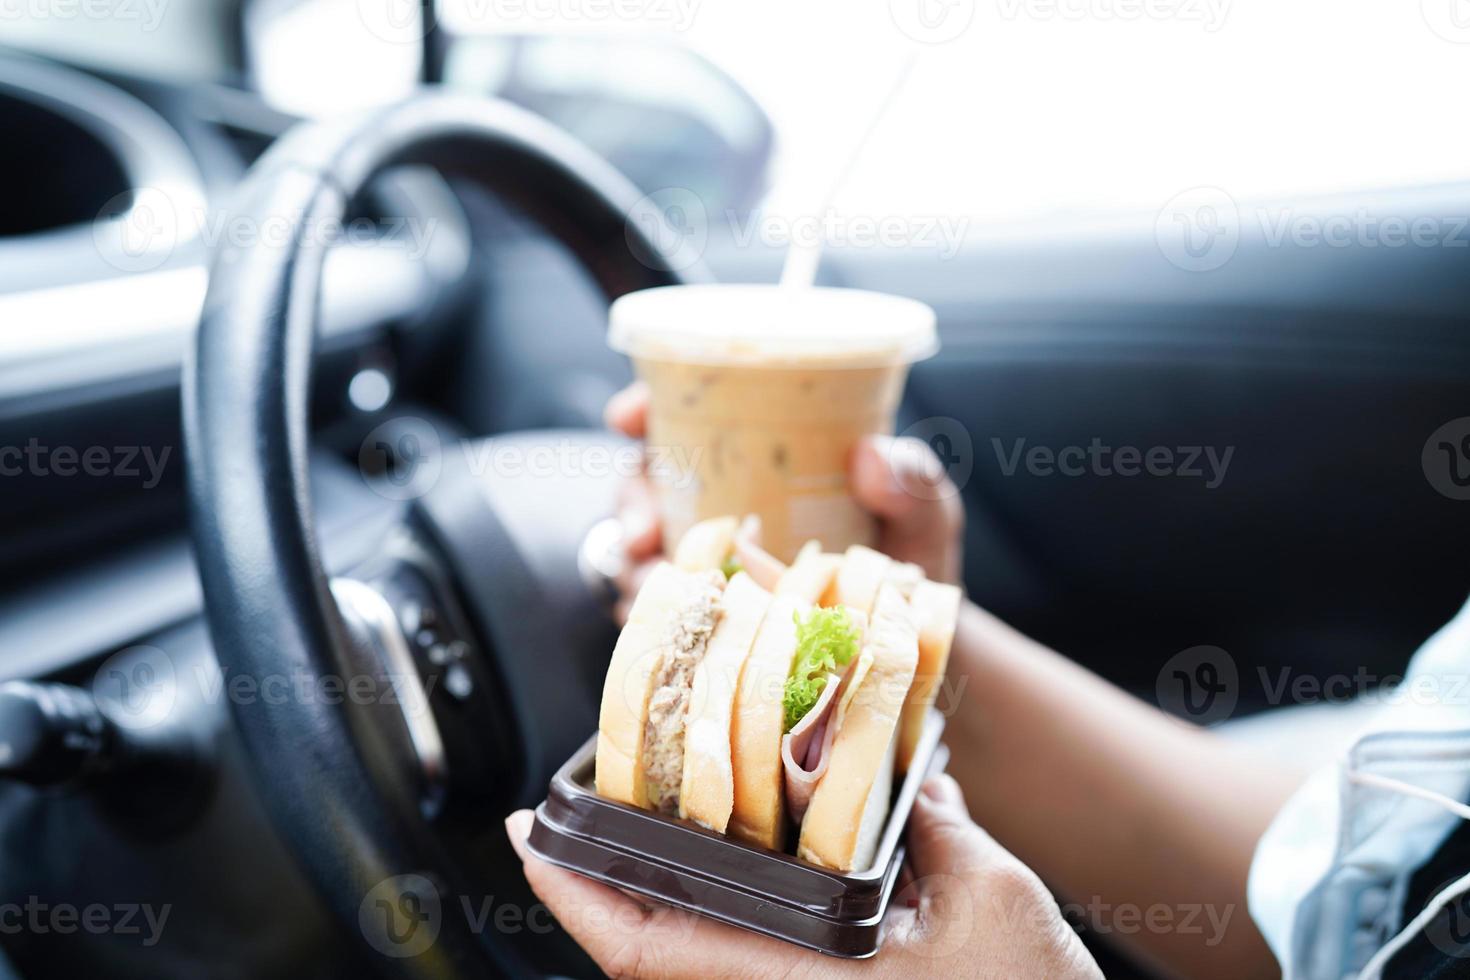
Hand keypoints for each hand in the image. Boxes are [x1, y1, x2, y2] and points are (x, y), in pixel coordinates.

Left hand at [504, 773, 1100, 978]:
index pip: (647, 946)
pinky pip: (742, 965)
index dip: (574, 891)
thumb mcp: (992, 897)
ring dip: (652, 898)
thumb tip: (902, 766)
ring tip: (639, 823)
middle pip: (651, 951)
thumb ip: (932, 822)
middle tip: (569, 809)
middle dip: (598, 883)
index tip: (524, 830)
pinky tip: (730, 871)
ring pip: (691, 959)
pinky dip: (714, 914)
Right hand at [603, 382, 964, 621]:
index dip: (643, 410)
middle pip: (644, 486)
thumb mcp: (925, 518)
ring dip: (631, 569)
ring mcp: (706, 567)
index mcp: (760, 462)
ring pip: (639, 554)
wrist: (912, 653)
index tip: (628, 417)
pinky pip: (661, 618)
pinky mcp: (704, 622)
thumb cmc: (911, 566)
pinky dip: (654, 622)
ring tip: (650, 590)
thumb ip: (913, 481)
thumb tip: (869, 457)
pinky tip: (667, 633)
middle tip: (645, 532)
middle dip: (630, 504)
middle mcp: (719, 506)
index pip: (683, 417)